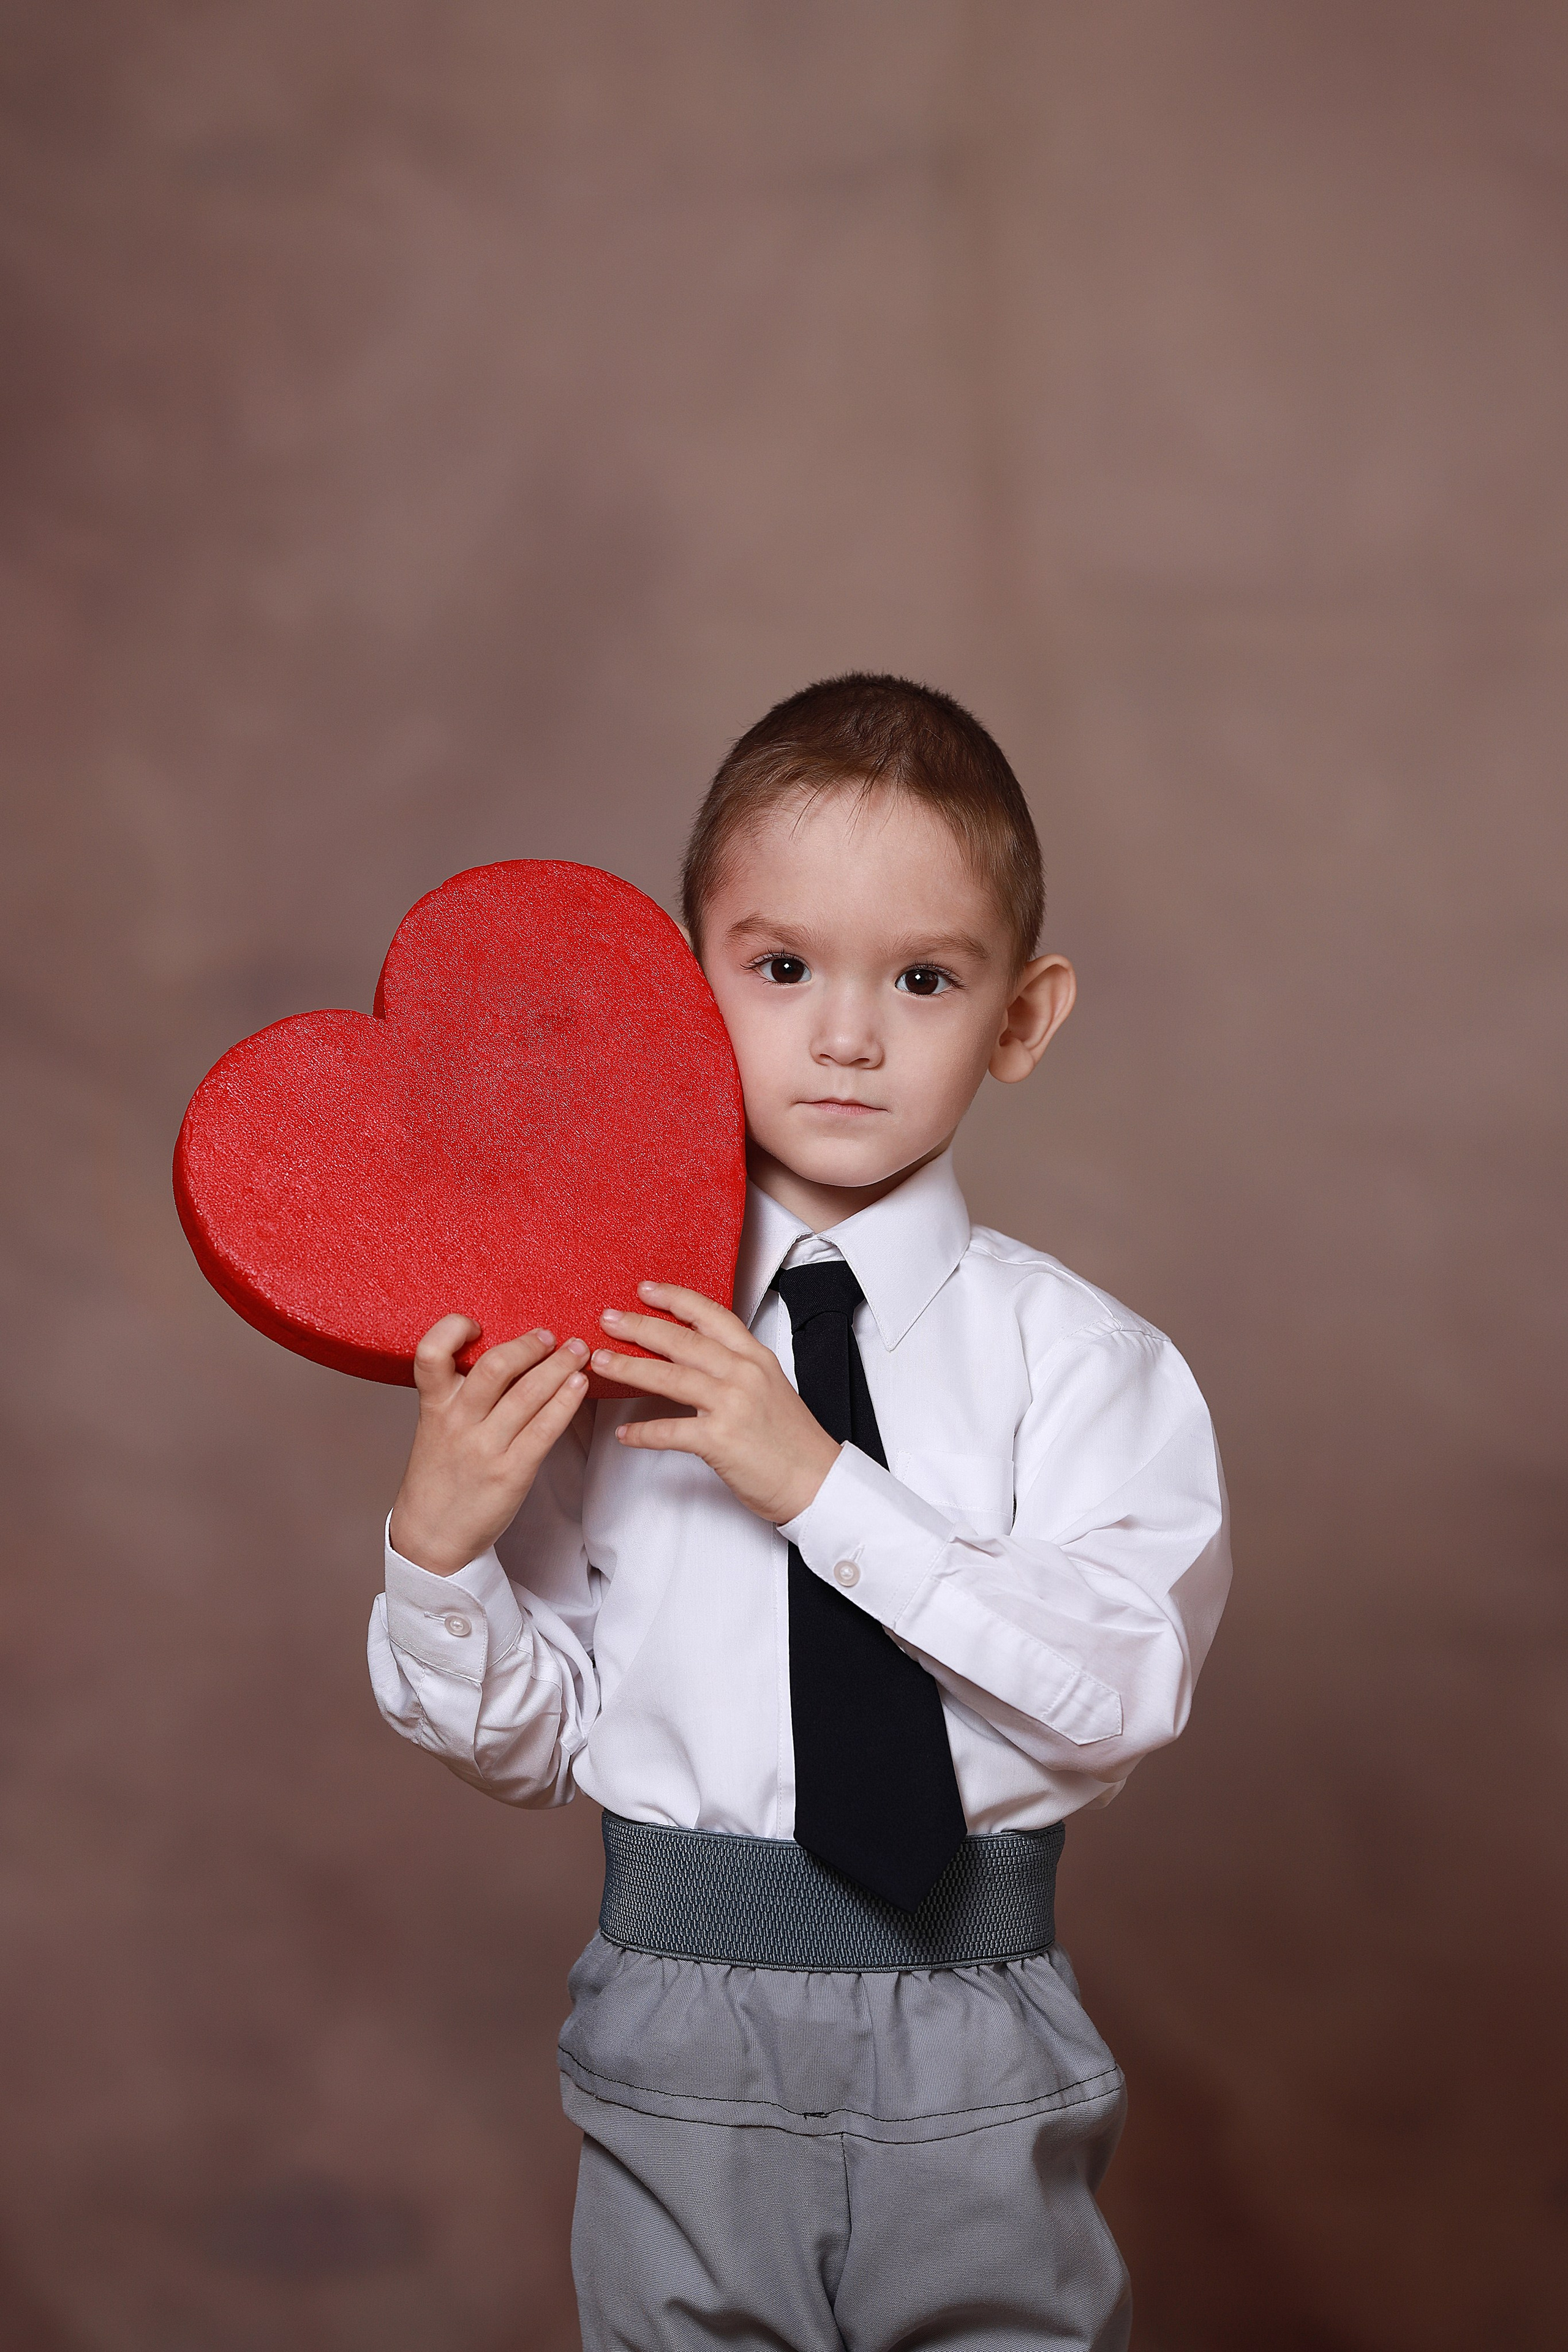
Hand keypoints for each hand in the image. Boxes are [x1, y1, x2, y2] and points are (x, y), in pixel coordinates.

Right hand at [389, 1317, 588, 1574]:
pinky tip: (580, 1385)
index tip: (478, 1325)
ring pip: (528, 1394)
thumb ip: (460, 1393)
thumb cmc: (440, 1475)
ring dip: (560, 1366)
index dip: (453, 1328)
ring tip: (578, 1351)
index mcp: (433, 1406)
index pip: (430, 1352)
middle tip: (551, 1335)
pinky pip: (544, 1429)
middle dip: (530, 1345)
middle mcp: (457, 1422)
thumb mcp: (435, 1427)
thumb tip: (507, 1355)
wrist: (432, 1535)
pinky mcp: (511, 1471)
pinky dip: (566, 1402)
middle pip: (495, 1367)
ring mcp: (485, 1447)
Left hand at [592, 1283, 840, 1523]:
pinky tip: (624, 1435)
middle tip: (608, 1320)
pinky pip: (669, 1431)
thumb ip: (736, 1366)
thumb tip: (695, 1351)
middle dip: (639, 1327)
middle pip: (681, 1340)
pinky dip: (642, 1433)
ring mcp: (731, 1405)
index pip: (711, 1315)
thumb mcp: (769, 1386)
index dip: (675, 1299)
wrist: (816, 1482)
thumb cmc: (792, 1440)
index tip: (645, 1290)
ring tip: (600, 1362)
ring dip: (629, 1368)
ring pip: (668, 1377)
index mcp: (755, 1357)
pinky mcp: (719, 1440)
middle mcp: (743, 1374)